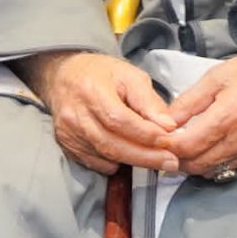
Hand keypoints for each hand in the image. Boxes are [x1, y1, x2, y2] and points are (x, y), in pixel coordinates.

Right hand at [24, 51, 179, 176]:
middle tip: (171, 161)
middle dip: (145, 157)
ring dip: (134, 162)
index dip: (145, 134)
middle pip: (112, 144)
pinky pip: (95, 163)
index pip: (119, 120)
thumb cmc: (101, 74)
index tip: (169, 141)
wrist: (65, 75)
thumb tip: (168, 126)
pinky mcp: (67, 144)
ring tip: (156, 160)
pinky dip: (115, 163)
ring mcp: (68, 132)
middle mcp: (75, 114)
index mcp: (91, 91)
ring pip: (105, 156)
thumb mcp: (130, 76)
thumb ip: (149, 101)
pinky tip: (129, 156)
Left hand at [166, 46, 236, 178]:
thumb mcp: (218, 76)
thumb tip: (166, 121)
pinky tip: (213, 147)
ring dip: (196, 163)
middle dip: (177, 159)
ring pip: (213, 170)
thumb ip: (189, 101)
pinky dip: (217, 162)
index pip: (186, 147)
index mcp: (227, 117)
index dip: (166, 146)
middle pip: (197, 165)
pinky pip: (233, 167)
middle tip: (167, 147)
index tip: (157, 139)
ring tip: (187, 148)